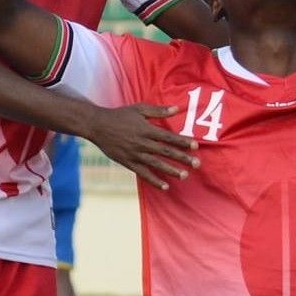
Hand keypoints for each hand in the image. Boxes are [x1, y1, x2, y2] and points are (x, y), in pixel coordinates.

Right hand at [81, 103, 197, 190]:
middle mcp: (142, 143)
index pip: (168, 137)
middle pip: (166, 152)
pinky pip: (143, 174)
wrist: (98, 126)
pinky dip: (154, 180)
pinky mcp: (128, 163)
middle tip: (197, 164)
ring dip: (171, 170)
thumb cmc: (120, 115)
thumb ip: (158, 111)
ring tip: (184, 176)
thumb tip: (177, 109)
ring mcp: (135, 154)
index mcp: (146, 129)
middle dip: (182, 158)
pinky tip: (165, 186)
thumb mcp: (139, 109)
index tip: (195, 146)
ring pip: (156, 164)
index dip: (182, 141)